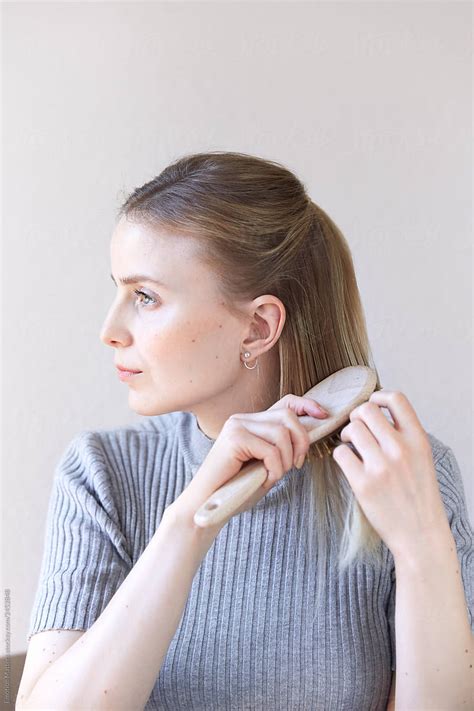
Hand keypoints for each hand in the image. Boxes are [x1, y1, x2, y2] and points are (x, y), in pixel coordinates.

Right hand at [169, 394, 328, 533]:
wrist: (207, 506)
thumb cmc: (237, 488)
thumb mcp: (266, 464)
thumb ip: (281, 447)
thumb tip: (309, 437)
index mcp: (251, 422)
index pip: (286, 402)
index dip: (308, 405)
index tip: (324, 416)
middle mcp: (242, 418)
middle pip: (288, 417)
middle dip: (301, 442)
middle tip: (296, 466)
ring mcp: (237, 426)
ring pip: (282, 434)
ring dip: (287, 460)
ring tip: (275, 475)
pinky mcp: (234, 439)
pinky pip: (271, 450)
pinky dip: (275, 468)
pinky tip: (266, 479)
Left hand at [332, 388, 448, 559]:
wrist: (421, 535)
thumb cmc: (418, 496)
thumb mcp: (422, 458)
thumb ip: (404, 435)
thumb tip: (377, 413)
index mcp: (418, 440)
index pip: (396, 399)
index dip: (379, 396)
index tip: (373, 405)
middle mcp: (400, 449)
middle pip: (366, 410)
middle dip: (357, 417)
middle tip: (358, 430)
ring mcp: (381, 466)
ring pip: (351, 429)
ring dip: (346, 435)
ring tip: (352, 446)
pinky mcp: (363, 484)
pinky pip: (340, 453)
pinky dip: (340, 455)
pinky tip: (349, 463)